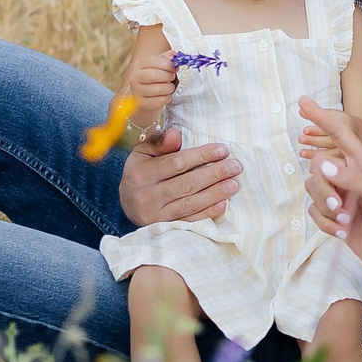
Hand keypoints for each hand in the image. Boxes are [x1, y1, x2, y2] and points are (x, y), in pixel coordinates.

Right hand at [118, 126, 239, 224]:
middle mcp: (146, 195)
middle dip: (214, 174)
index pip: (176, 163)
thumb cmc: (141, 170)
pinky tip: (222, 204)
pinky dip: (207, 213)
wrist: (127, 202)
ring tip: (234, 184)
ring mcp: (155, 215)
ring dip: (215, 194)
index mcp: (141, 173)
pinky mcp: (164, 227)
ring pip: (190, 204)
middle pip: (186, 184)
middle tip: (235, 167)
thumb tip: (176, 134)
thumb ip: (159, 142)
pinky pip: (189, 221)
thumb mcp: (144, 152)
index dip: (201, 156)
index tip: (222, 150)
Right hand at [127, 56, 178, 115]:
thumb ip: (167, 58)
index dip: (168, 64)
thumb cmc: (154, 78)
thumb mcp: (159, 65)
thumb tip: (174, 55)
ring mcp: (137, 91)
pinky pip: (160, 100)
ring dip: (169, 88)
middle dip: (168, 76)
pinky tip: (166, 95)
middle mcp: (135, 77)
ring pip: (159, 89)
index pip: (154, 61)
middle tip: (172, 77)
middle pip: (155, 75)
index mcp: (139, 65)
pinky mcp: (142, 104)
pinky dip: (167, 98)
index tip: (174, 68)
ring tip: (170, 87)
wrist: (144, 96)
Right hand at [300, 96, 361, 272]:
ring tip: (346, 223)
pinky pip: (314, 211)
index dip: (322, 118)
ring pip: (312, 190)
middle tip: (340, 208)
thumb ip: (351, 179)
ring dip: (326, 210)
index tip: (303, 102)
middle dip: (324, 190)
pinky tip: (343, 233)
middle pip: (317, 168)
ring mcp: (338, 194)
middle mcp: (348, 175)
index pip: (340, 136)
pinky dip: (326, 224)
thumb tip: (323, 164)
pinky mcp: (331, 213)